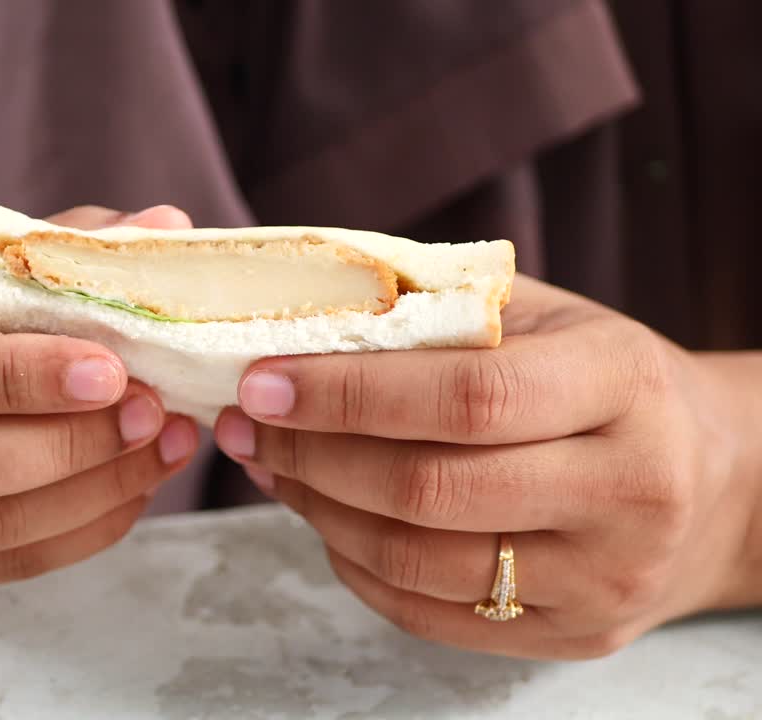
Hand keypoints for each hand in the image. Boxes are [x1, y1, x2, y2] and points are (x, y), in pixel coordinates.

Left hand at [215, 275, 760, 658]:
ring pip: (418, 560)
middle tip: (246, 425)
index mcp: (621, 385)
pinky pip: (429, 613)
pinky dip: (354, 562)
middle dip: (310, 456)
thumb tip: (294, 308)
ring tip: (271, 466)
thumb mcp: (546, 319)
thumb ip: (440, 310)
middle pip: (430, 489)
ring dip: (317, 511)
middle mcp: (627, 491)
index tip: (263, 381)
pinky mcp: (574, 635)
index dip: (348, 394)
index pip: (467, 399)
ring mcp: (604, 578)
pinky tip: (323, 515)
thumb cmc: (605, 382)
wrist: (712, 482)